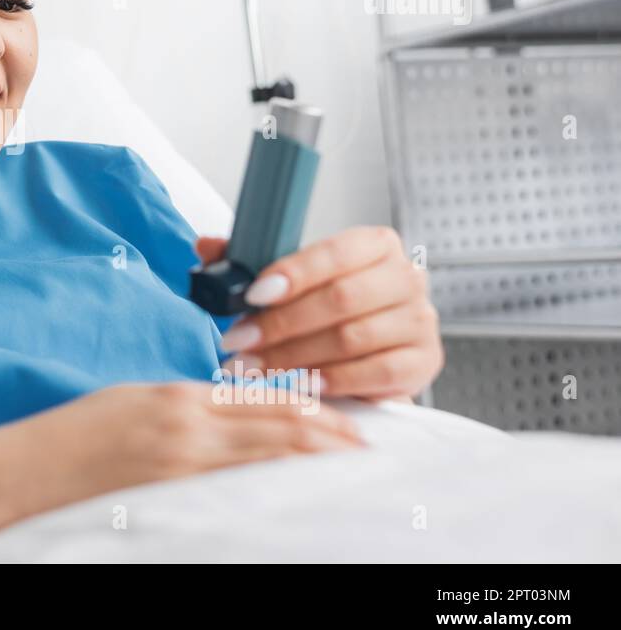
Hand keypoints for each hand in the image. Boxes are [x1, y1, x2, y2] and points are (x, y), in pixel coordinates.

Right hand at [0, 380, 365, 527]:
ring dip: (312, 459)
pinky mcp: (168, 495)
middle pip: (274, 426)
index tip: (336, 415)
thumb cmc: (65, 441)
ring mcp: (180, 463)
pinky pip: (236, 490)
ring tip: (349, 465)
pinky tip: (296, 491)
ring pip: (265, 457)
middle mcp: (186, 424)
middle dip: (327, 434)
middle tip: (366, 444)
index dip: (304, 407)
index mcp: (175, 396)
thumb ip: (177, 409)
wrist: (18, 475)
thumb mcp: (125, 405)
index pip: (256, 397)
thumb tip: (220, 421)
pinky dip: (272, 485)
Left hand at [198, 226, 443, 401]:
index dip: (292, 273)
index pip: (334, 252)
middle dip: (281, 323)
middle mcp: (406, 277)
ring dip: (295, 357)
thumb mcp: (289, 281)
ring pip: (352, 338)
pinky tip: (299, 385)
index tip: (252, 295)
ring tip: (252, 368)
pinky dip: (333, 380)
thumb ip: (248, 261)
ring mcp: (419, 321)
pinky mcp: (425, 362)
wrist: (367, 356)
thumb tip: (205, 247)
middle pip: (340, 299)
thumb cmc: (323, 310)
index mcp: (375, 244)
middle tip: (237, 342)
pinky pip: (376, 373)